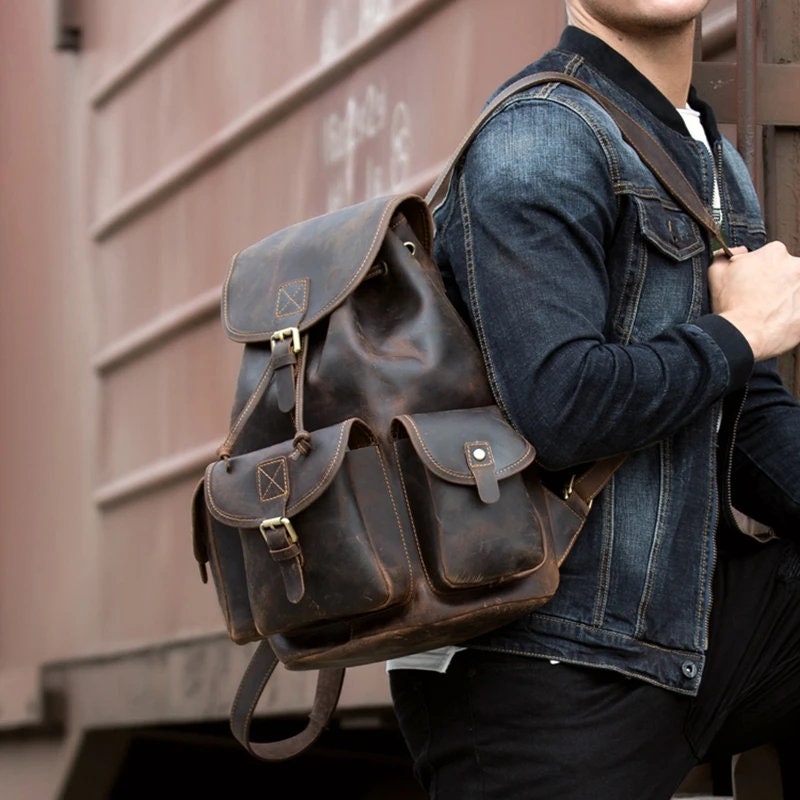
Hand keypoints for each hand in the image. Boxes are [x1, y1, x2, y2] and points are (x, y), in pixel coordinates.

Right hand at [708, 241, 799, 360]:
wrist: (744, 335)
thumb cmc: (732, 305)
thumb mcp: (716, 273)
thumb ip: (725, 255)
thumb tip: (739, 252)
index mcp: (775, 253)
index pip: (771, 256)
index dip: (760, 270)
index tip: (753, 282)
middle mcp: (796, 266)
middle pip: (788, 271)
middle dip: (777, 282)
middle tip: (761, 299)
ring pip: (795, 290)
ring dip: (787, 297)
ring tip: (769, 312)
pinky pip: (798, 309)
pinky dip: (792, 313)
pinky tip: (778, 320)